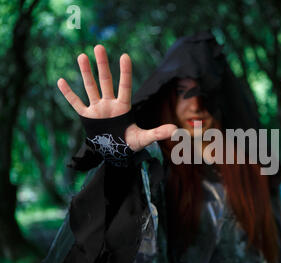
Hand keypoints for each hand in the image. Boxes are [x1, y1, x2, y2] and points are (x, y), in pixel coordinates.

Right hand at [57, 44, 176, 151]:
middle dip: (102, 65)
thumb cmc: (130, 143)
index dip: (125, 72)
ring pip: (90, 87)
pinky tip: (61, 81)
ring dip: (85, 72)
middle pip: (105, 81)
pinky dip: (68, 93)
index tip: (125, 56)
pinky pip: (76, 103)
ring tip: (82, 55)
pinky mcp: (87, 117)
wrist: (115, 153)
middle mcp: (110, 104)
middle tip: (99, 46)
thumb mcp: (143, 138)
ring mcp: (97, 109)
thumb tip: (175, 130)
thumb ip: (157, 133)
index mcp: (123, 107)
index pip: (125, 86)